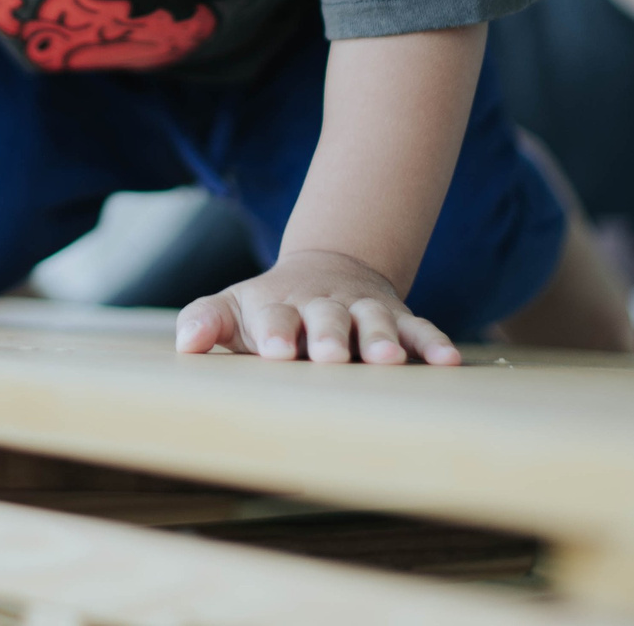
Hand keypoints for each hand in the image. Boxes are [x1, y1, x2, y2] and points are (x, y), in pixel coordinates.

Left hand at [174, 248, 462, 365]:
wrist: (327, 271)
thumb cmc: (271, 309)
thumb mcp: (234, 309)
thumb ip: (206, 321)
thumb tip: (185, 343)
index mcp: (278, 307)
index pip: (274, 317)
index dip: (277, 331)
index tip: (277, 351)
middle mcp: (323, 307)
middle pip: (326, 318)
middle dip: (328, 336)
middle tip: (330, 356)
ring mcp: (362, 312)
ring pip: (374, 322)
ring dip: (380, 340)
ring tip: (388, 362)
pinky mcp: (398, 320)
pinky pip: (418, 329)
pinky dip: (433, 343)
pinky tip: (449, 362)